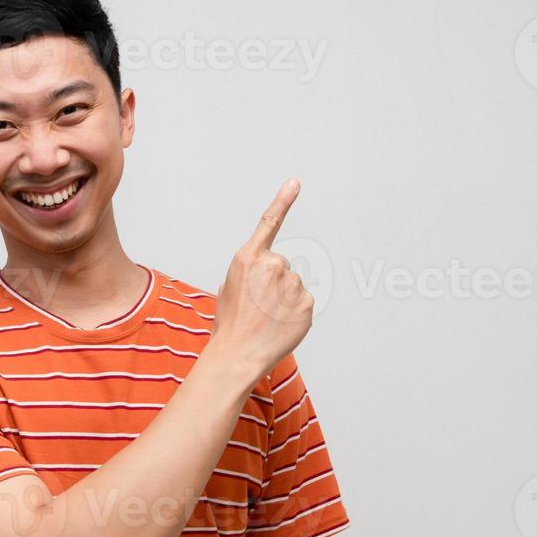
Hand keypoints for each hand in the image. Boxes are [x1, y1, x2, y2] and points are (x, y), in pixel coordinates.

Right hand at [210, 178, 314, 381]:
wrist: (238, 354)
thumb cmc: (230, 324)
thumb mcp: (229, 288)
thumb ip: (250, 272)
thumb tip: (268, 276)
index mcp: (248, 258)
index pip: (269, 223)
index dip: (283, 200)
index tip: (295, 182)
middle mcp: (272, 264)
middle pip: (282, 267)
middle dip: (274, 283)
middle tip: (258, 306)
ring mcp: (292, 283)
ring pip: (293, 286)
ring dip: (284, 299)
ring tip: (267, 318)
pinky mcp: (307, 302)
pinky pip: (303, 302)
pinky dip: (294, 313)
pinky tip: (279, 325)